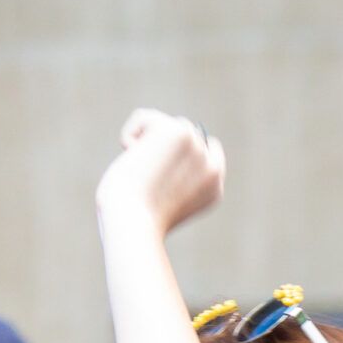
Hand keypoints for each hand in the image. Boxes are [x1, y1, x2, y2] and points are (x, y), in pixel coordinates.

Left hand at [95, 109, 226, 234]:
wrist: (133, 224)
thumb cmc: (136, 221)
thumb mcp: (158, 202)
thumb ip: (172, 177)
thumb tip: (161, 150)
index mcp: (214, 189)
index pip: (207, 150)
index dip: (179, 153)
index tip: (158, 171)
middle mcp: (212, 168)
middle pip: (185, 134)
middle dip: (160, 148)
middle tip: (145, 178)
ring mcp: (198, 149)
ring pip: (165, 124)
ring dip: (145, 143)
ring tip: (138, 170)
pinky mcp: (179, 133)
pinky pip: (143, 118)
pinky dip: (129, 136)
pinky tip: (131, 157)